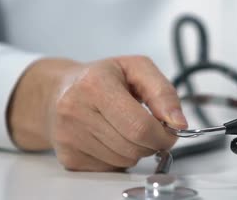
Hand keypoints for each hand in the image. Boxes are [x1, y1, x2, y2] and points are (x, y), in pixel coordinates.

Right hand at [7, 56, 186, 170]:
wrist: (58, 91)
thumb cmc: (102, 78)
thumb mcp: (136, 68)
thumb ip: (163, 92)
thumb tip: (178, 122)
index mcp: (95, 84)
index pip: (140, 126)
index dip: (163, 134)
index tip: (169, 130)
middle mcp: (76, 111)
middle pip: (134, 147)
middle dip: (153, 142)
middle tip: (152, 129)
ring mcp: (69, 137)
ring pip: (124, 161)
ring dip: (136, 150)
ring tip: (126, 128)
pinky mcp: (69, 158)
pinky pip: (110, 168)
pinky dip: (119, 157)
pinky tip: (110, 138)